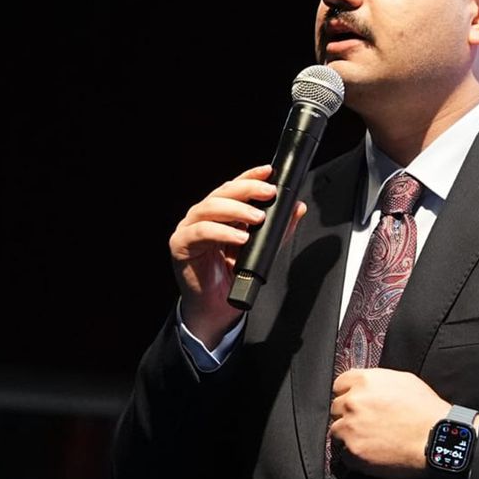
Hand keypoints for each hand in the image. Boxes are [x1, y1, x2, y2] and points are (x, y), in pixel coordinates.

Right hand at [170, 164, 305, 347]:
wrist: (216, 307)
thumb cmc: (232, 276)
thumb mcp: (260, 249)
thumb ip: (277, 229)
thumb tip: (297, 208)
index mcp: (218, 212)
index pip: (233, 187)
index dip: (250, 176)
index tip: (268, 171)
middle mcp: (201, 216)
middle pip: (221, 193)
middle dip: (247, 190)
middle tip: (268, 194)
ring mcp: (189, 228)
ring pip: (210, 208)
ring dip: (236, 210)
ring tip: (257, 217)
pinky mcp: (181, 245)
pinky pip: (201, 232)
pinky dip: (222, 232)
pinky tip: (240, 237)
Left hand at [329, 368, 450, 478]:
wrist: (436, 440)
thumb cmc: (426, 411)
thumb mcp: (403, 381)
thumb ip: (377, 381)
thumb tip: (366, 386)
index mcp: (364, 381)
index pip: (339, 385)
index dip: (348, 394)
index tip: (356, 403)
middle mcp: (353, 402)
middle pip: (336, 408)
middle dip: (349, 414)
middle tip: (367, 423)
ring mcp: (351, 428)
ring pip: (337, 430)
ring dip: (349, 435)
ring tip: (371, 439)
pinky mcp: (354, 451)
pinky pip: (344, 453)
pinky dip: (355, 454)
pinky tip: (373, 452)